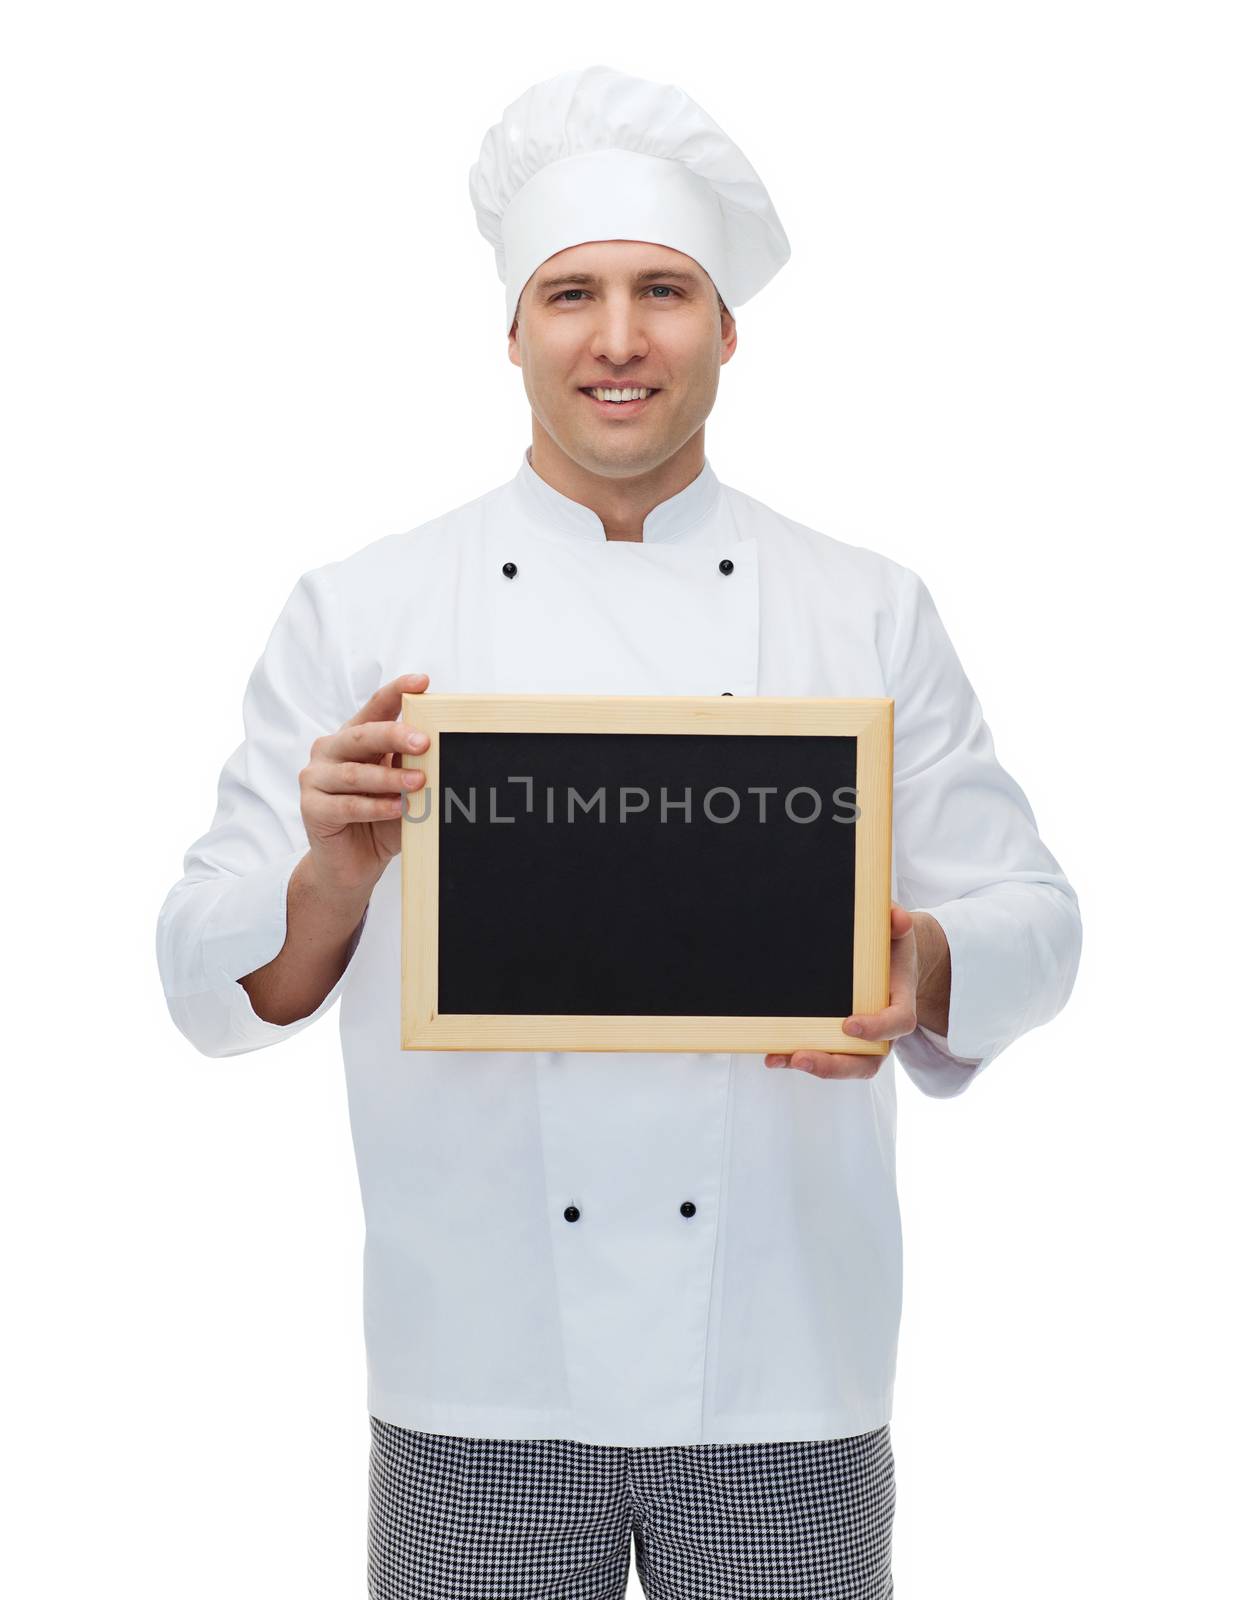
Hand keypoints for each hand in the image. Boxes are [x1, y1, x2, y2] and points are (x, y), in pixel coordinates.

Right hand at [299, 673, 430, 898]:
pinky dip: (374, 806)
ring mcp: (315, 778)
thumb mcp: (402, 790)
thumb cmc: (379, 821)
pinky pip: (346, 804)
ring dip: (390, 778)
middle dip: (394, 734)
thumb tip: (440, 747)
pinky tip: (397, 808)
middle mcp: (330, 752)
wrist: (351, 865)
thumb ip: (412, 767)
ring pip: (355, 773)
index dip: (396, 692)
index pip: (375, 708)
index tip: (422, 682)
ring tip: (420, 782)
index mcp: (353, 739)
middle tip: (425, 741)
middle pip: (362, 736)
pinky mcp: (311, 808)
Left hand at [763, 902, 920, 1078]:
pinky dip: (798, 1058)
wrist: (891, 962)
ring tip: (778, 1058)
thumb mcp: (895, 931)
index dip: (877, 1029)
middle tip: (802, 1057)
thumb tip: (896, 919)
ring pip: (845, 1066)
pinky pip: (825, 1057)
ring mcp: (864, 1042)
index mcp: (901, 1003)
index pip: (898, 1023)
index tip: (849, 1024)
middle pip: (868, 1061)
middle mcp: (884, 1031)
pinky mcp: (843, 1043)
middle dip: (835, 1065)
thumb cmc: (892, 947)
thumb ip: (896, 921)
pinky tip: (774, 1056)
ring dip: (813, 1066)